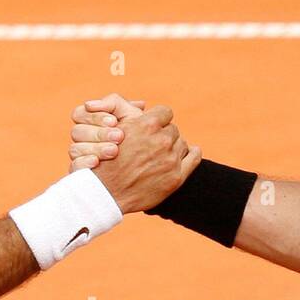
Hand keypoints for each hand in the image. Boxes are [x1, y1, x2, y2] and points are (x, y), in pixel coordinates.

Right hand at [68, 94, 145, 170]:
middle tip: (119, 136)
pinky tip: (97, 162)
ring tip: (114, 151)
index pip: (79, 114)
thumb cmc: (138, 134)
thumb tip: (90, 104)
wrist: (147, 162)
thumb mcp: (131, 114)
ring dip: (95, 148)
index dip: (94, 117)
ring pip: (75, 149)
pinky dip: (85, 162)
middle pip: (77, 132)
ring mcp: (80, 156)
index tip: (114, 121)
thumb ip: (114, 103)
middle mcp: (82, 138)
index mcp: (89, 121)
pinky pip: (75, 167)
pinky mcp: (81, 172)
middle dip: (99, 133)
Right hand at [75, 94, 199, 213]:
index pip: (165, 112)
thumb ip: (132, 116)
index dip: (158, 119)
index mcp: (147, 125)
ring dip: (173, 147)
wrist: (105, 194)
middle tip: (151, 146)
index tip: (153, 127)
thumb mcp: (114, 130)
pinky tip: (190, 152)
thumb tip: (144, 105)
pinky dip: (193, 152)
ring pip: (181, 143)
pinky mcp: (176, 177)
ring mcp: (171, 159)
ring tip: (159, 156)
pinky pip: (194, 157)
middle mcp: (162, 140)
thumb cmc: (106, 160)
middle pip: (172, 129)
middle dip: (163, 135)